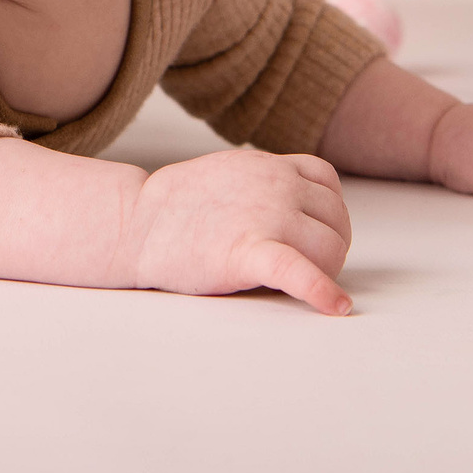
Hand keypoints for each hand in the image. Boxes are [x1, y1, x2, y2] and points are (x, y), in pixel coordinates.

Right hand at [117, 146, 353, 315]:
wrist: (137, 222)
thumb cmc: (178, 206)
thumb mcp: (231, 171)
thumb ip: (267, 181)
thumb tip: (296, 202)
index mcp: (271, 166)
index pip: (327, 185)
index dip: (324, 213)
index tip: (308, 233)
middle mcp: (278, 185)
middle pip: (335, 221)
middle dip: (326, 246)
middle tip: (299, 265)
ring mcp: (267, 217)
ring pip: (330, 248)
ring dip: (324, 269)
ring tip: (299, 283)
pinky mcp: (249, 253)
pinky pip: (299, 271)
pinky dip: (322, 290)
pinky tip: (336, 307)